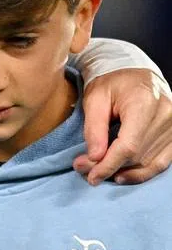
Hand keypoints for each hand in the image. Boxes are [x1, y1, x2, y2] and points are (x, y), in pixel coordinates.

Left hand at [76, 69, 171, 184]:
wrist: (134, 74)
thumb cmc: (112, 84)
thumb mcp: (95, 99)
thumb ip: (94, 129)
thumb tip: (94, 158)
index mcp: (144, 102)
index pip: (128, 146)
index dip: (108, 165)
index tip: (90, 176)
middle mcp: (165, 113)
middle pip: (136, 156)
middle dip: (108, 168)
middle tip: (84, 168)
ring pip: (147, 162)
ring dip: (122, 172)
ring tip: (99, 170)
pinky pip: (162, 162)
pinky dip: (141, 173)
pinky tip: (122, 175)